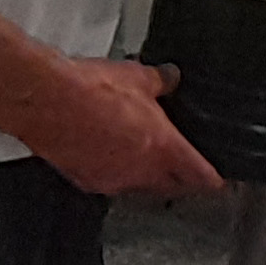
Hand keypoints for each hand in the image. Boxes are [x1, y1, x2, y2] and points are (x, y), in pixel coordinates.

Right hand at [21, 54, 223, 200]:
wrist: (46, 101)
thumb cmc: (90, 90)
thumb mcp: (137, 76)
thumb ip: (160, 81)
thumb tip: (170, 78)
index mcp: (163, 149)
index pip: (200, 176)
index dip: (214, 180)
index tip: (219, 181)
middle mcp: (140, 172)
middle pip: (171, 188)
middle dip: (179, 180)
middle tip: (182, 169)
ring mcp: (111, 180)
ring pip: (137, 187)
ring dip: (143, 175)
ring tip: (139, 154)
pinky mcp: (84, 180)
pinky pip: (107, 181)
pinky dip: (112, 170)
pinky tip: (104, 152)